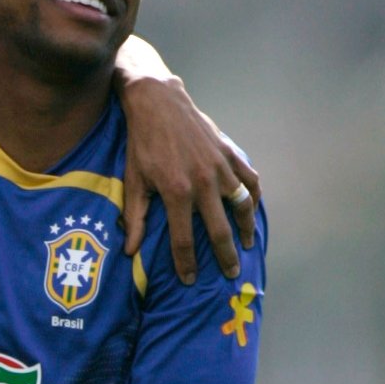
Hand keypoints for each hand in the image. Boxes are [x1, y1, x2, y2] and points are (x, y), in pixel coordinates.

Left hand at [115, 35, 259, 283]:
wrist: (158, 103)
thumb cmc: (141, 143)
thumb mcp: (133, 180)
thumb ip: (135, 217)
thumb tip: (130, 250)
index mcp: (176, 192)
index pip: (184, 240)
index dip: (187, 263)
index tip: (190, 280)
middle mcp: (203, 183)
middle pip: (219, 230)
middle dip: (225, 256)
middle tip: (231, 274)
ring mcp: (220, 168)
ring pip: (242, 206)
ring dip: (246, 229)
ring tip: (247, 245)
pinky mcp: (229, 153)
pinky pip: (250, 180)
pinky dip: (254, 196)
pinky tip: (252, 208)